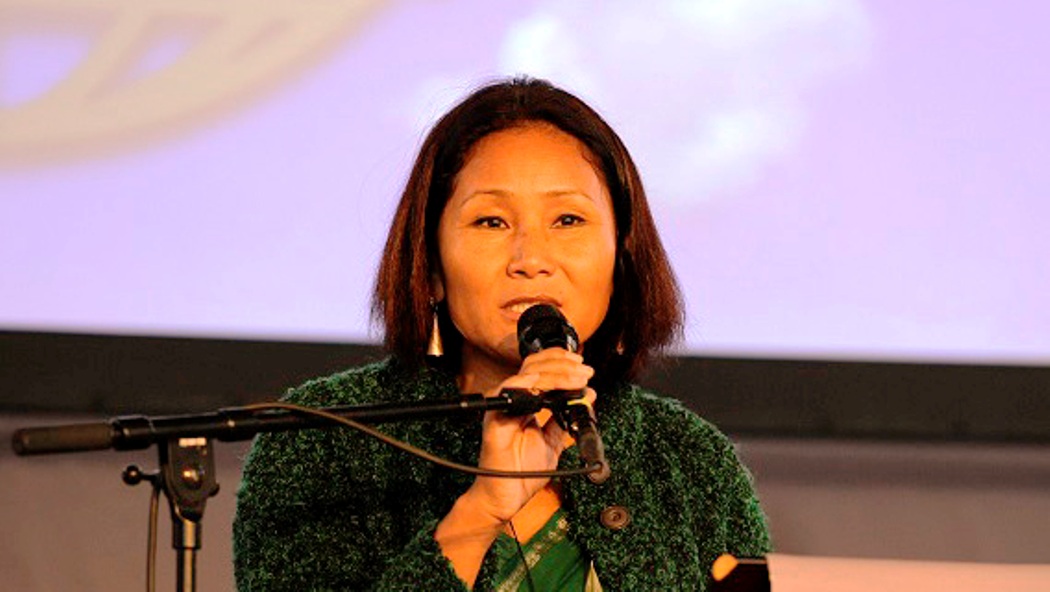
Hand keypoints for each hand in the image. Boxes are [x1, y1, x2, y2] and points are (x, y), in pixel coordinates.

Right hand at [464, 348, 596, 523]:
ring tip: (576, 378)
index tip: (583, 367)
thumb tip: (586, 397)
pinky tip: (539, 382)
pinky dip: (522, 384)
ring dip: (554, 373)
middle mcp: (514, 402)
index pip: (542, 369)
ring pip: (526, 376)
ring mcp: (503, 410)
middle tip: (584, 371)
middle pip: (535, 366)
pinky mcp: (495, 422)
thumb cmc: (523, 472)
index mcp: (526, 404)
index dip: (562, 362)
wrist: (507, 498)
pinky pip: (504, 395)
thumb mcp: (553, 442)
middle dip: (563, 364)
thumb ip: (564, 420)